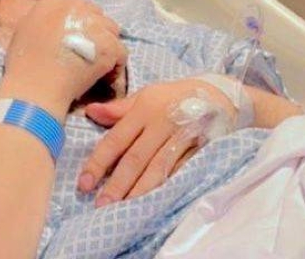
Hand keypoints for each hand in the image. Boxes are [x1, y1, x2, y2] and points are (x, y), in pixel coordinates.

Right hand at [0, 0, 126, 119]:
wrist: (34, 88)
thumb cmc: (24, 66)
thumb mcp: (25, 30)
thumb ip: (44, 18)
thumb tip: (59, 22)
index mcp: (54, 2)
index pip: (78, 7)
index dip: (79, 26)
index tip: (75, 41)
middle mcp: (76, 7)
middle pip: (97, 16)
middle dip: (94, 33)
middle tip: (87, 54)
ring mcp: (95, 25)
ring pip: (111, 31)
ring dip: (105, 47)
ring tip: (95, 66)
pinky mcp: (108, 45)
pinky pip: (121, 52)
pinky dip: (115, 66)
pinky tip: (103, 77)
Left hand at [77, 78, 234, 205]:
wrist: (220, 95)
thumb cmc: (175, 97)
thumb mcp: (147, 95)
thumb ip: (119, 108)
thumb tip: (91, 112)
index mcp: (145, 107)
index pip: (116, 139)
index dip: (99, 163)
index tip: (84, 184)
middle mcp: (163, 123)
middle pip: (136, 158)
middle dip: (117, 184)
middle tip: (101, 205)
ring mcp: (183, 137)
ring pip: (158, 169)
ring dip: (139, 191)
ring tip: (124, 209)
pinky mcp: (199, 150)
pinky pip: (179, 172)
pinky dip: (165, 187)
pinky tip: (153, 200)